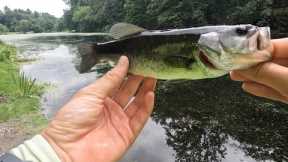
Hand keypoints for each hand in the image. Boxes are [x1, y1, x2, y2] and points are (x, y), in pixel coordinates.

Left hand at [42, 56, 156, 161]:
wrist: (67, 150)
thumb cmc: (71, 121)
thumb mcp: (91, 93)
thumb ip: (110, 79)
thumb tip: (122, 62)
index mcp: (99, 99)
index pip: (118, 83)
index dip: (127, 73)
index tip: (136, 61)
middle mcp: (111, 110)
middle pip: (129, 92)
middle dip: (139, 79)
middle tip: (148, 67)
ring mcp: (119, 122)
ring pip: (137, 104)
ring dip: (146, 91)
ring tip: (152, 77)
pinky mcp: (127, 134)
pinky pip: (140, 118)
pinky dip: (146, 107)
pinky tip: (150, 94)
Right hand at [230, 39, 287, 103]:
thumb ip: (266, 73)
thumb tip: (245, 67)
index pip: (275, 46)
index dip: (255, 50)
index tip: (238, 55)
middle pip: (273, 61)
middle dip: (252, 65)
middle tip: (233, 66)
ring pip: (274, 76)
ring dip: (254, 77)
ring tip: (236, 75)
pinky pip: (278, 89)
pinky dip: (263, 89)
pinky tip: (249, 86)